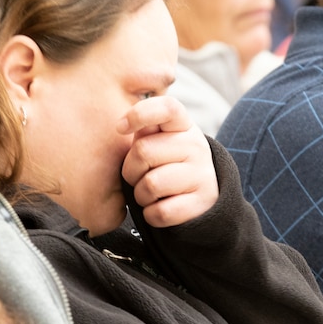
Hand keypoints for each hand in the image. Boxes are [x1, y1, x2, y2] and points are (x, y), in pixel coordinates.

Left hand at [120, 96, 218, 227]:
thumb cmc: (168, 165)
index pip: (166, 108)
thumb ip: (144, 131)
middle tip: (139, 176)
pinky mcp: (202, 203)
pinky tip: (160, 207)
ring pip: (150, 185)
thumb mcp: (160, 141)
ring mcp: (202, 174)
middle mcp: (196, 146)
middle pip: (143, 151)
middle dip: (131, 170)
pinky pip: (160, 211)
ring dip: (140, 195)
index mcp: (183, 125)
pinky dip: (151, 215)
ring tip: (151, 194)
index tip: (120, 127)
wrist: (201, 199)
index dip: (140, 114)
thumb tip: (122, 125)